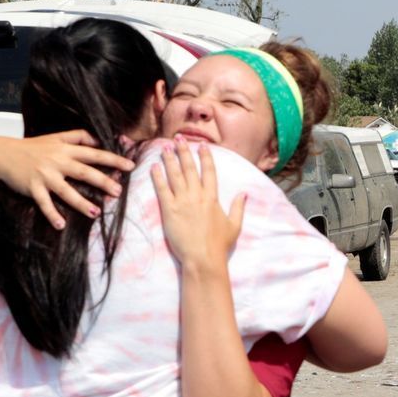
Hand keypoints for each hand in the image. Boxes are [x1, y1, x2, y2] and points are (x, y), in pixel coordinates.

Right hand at [0, 131, 135, 229]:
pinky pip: (44, 203)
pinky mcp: (32, 187)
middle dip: (103, 182)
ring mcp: (45, 176)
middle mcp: (57, 162)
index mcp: (65, 149)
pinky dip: (52, 214)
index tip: (130, 167)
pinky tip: (61, 225)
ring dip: (81, 203)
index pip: (94, 154)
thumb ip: (78, 137)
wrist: (3, 153)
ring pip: (66, 191)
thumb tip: (99, 140)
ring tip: (95, 213)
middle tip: (118, 192)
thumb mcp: (56, 137)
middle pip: (84, 172)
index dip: (112, 160)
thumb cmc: (32, 147)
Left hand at [153, 145, 244, 270]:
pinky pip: (162, 189)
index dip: (205, 157)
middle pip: (189, 168)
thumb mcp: (234, 226)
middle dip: (184, 151)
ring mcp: (182, 202)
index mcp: (213, 198)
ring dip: (170, 159)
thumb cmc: (219, 245)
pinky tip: (154, 166)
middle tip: (178, 138)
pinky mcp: (169, 211)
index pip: (209, 172)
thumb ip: (238, 208)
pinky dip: (157, 177)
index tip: (201, 146)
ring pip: (175, 175)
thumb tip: (244, 194)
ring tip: (165, 147)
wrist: (203, 258)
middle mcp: (197, 196)